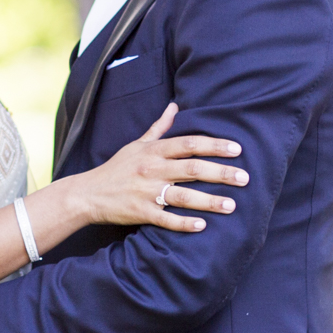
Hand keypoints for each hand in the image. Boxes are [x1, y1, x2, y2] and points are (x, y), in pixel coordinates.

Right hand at [74, 102, 247, 232]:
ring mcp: (146, 192)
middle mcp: (151, 170)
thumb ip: (159, 128)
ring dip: (209, 201)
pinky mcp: (140, 212)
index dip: (214, 145)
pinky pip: (165, 219)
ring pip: (182, 196)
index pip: (188, 144)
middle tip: (245, 178)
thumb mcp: (136, 145)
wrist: (88, 193)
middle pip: (191, 169)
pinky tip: (202, 226)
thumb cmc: (116, 168)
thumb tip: (175, 106)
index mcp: (152, 152)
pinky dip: (183, 223)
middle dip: (220, 173)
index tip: (237, 149)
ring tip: (232, 205)